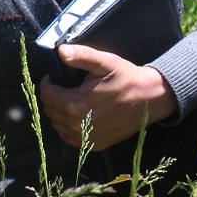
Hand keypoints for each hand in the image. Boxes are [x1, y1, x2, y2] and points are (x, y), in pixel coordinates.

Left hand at [38, 44, 176, 151]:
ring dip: (59, 112)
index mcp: (76, 104)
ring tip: (72, 99)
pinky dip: (69, 127)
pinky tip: (78, 115)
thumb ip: (82, 56)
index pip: (46, 95)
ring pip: (58, 124)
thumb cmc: (127, 78)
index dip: (49, 83)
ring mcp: (86, 138)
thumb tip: (61, 51)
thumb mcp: (105, 62)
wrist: (149, 99)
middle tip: (65, 87)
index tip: (55, 77)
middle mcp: (77, 125)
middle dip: (53, 97)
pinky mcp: (94, 145)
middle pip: (50, 110)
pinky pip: (70, 137)